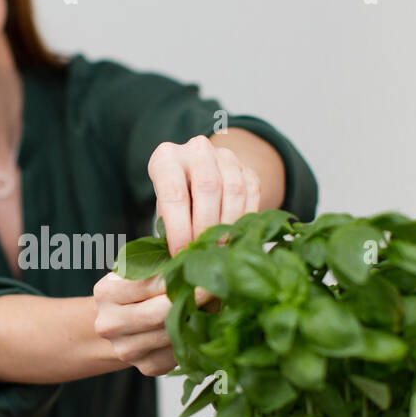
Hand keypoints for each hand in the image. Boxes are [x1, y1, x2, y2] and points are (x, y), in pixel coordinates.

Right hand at [92, 272, 216, 376]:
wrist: (117, 324)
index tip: (205, 267)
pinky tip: (203, 324)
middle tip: (218, 286)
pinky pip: (179, 352)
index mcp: (106, 293)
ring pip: (172, 334)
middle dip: (193, 299)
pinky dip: (195, 338)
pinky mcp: (146, 367)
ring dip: (198, 319)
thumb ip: (162, 263)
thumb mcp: (139, 270)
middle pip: (159, 313)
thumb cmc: (134, 291)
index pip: (148, 284)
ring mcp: (127, 349)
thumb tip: (201, 258)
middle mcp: (110, 324)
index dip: (179, 276)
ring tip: (217, 303)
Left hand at [148, 134, 261, 255]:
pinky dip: (245, 219)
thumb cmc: (175, 203)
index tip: (181, 253)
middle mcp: (196, 150)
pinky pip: (252, 193)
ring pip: (234, 189)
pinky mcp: (247, 168)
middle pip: (207, 187)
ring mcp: (225, 156)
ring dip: (228, 223)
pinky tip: (236, 236)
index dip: (178, 227)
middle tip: (203, 252)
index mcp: (166, 158)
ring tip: (220, 248)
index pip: (174, 192)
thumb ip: (167, 233)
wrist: (198, 180)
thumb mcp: (164, 213)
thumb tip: (173, 266)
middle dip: (206, 226)